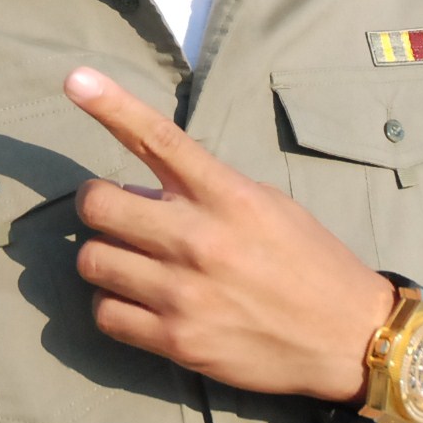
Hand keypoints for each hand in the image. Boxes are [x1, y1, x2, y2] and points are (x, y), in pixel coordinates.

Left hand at [64, 67, 394, 401]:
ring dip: (105, 256)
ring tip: (134, 260)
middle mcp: (198, 239)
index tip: (76, 80)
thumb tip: (140, 190)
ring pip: (92, 261)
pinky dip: (113, 304)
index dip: (111, 105)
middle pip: (98, 205)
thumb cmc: (307, 260)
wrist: (346, 339)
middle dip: (99, 205)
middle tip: (119, 214)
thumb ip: (203, 190)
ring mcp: (183, 293)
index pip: (158, 138)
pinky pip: (105, 314)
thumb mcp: (266, 203)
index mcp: (227, 194)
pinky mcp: (176, 342)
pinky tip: (138, 300)